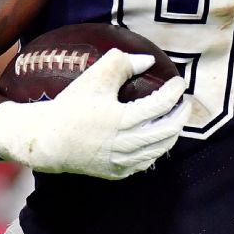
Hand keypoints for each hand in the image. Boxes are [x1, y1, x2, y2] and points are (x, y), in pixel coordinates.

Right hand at [0, 48, 186, 179]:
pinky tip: (157, 138)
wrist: (48, 140)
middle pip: (167, 131)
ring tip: (174, 118)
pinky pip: (145, 162)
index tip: (179, 82)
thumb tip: (148, 61)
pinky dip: (156, 149)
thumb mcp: (94, 78)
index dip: (174, 92)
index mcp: (121, 119)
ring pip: (159, 150)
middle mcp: (124, 144)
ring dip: (172, 133)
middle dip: (181, 115)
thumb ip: (122, 63)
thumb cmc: (71, 106)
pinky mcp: (116, 172)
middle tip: (184, 102)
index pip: (160, 105)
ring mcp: (121, 161)